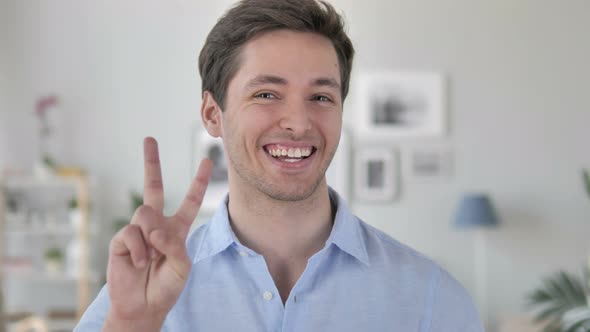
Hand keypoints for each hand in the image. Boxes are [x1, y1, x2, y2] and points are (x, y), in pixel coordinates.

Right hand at [104, 137, 211, 330]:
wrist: (144, 306)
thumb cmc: (166, 286)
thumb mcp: (182, 265)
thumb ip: (173, 243)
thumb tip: (152, 227)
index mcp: (176, 228)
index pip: (189, 200)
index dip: (198, 182)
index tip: (207, 160)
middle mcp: (156, 224)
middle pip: (152, 186)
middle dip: (151, 162)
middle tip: (149, 139)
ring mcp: (137, 230)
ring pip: (145, 212)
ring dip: (152, 236)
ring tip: (152, 257)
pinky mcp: (121, 240)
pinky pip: (132, 232)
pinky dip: (140, 249)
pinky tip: (140, 262)